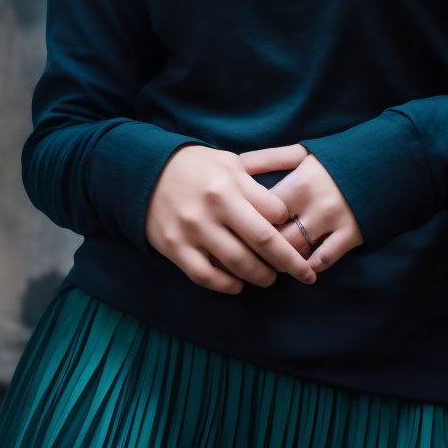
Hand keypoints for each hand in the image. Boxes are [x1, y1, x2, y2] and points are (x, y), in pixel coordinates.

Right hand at [144, 144, 319, 293]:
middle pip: (262, 243)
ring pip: (237, 264)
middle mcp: (213, 207)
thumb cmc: (198, 167)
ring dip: (260, 277)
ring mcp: (192, 230)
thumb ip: (263, 175)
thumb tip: (296, 183)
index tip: (299, 238)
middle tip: (301, 272)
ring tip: (270, 278)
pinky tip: (238, 285)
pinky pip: (206, 276)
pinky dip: (227, 285)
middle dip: (289, 263)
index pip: (274, 213)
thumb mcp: (232, 161)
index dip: (290, 228)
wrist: (146, 172)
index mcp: (230, 184)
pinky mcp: (175, 247)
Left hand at [237, 143, 364, 273]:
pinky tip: (298, 267)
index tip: (234, 227)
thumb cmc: (337, 156)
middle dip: (257, 246)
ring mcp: (333, 224)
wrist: (385, 161)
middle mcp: (314, 206)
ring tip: (267, 261)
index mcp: (298, 184)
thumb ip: (268, 159)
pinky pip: (324, 260)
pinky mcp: (351, 236)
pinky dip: (308, 266)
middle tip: (245, 251)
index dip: (244, 221)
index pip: (259, 212)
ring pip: (295, 252)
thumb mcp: (302, 152)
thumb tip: (236, 164)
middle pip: (274, 237)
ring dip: (280, 259)